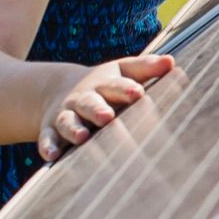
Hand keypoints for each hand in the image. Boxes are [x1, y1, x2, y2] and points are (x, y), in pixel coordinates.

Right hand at [37, 53, 173, 161]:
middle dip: (97, 110)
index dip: (125, 89)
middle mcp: (83, 98)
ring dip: (73, 128)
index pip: (115, 85)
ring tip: (81, 137)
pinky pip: (47, 138)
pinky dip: (48, 146)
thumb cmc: (107, 84)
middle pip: (89, 103)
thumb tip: (170, 62)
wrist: (60, 89)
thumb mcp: (124, 71)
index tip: (137, 93)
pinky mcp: (51, 130)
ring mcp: (66, 114)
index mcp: (104, 84)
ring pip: (67, 121)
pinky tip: (51, 156)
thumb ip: (146, 68)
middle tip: (107, 116)